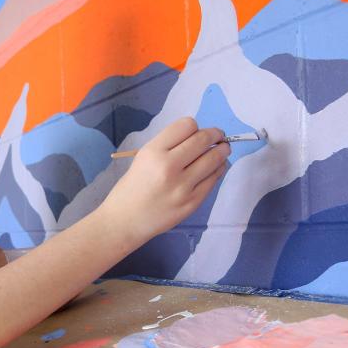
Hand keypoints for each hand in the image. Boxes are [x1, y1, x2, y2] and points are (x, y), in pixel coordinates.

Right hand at [100, 117, 229, 245]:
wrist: (125, 221)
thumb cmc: (131, 188)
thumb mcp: (142, 159)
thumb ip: (167, 147)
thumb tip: (197, 137)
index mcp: (153, 153)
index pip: (186, 126)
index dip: (194, 126)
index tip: (196, 131)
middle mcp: (169, 167)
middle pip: (203, 139)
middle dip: (215, 134)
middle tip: (218, 136)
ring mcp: (183, 186)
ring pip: (214, 159)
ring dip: (222, 150)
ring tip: (222, 150)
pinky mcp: (193, 202)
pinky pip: (213, 179)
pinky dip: (218, 169)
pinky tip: (215, 167)